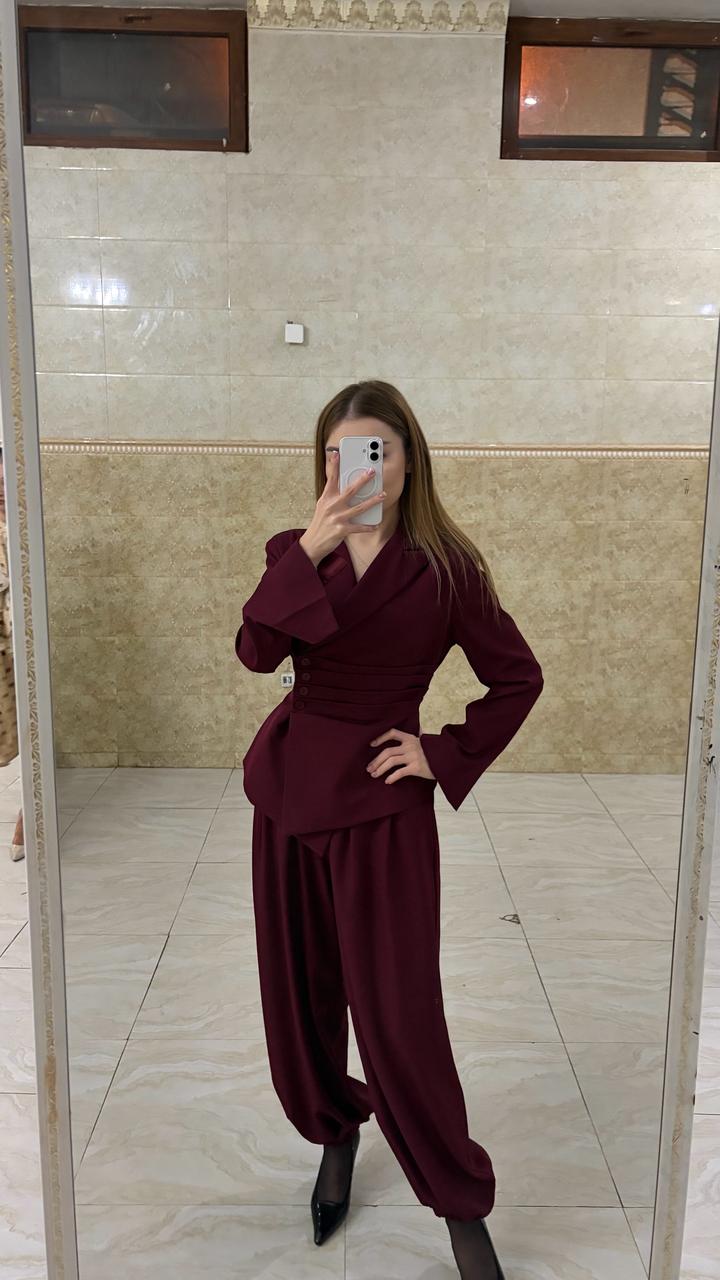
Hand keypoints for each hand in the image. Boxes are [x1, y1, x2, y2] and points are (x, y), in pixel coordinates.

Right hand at [299, 451, 385, 565]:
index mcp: (326, 498)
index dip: (334, 466)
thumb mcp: (322, 507)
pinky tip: (375, 524)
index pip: (331, 479)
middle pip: (350, 490)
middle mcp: (331, 506)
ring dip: (373, 501)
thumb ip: (332, 496)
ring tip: (382, 495)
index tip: (337, 454)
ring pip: (359, 508)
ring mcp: (337, 518)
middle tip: (372, 472)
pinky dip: (368, 526)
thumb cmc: (320, 523)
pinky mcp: (342, 530)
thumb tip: (345, 488)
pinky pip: (359, 527)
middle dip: (362, 480)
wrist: (312, 543)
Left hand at [366, 729, 435, 784]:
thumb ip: (420, 735)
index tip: (371, 744)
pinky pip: (400, 772)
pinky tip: (387, 781)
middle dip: (376, 760)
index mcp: (410, 738)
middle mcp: (410, 746)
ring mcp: (413, 757)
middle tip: (369, 768)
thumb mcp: (425, 742)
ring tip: (374, 775)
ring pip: (391, 761)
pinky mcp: (416, 768)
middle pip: (387, 751)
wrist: (448, 761)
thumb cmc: (434, 753)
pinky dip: (392, 777)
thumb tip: (419, 728)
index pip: (392, 733)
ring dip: (380, 769)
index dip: (380, 738)